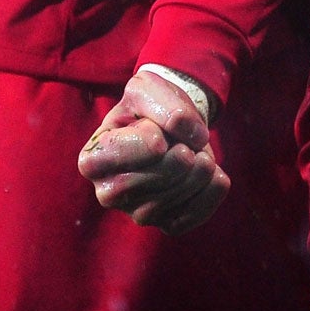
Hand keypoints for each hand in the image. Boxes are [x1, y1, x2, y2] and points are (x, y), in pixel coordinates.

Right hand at [78, 70, 230, 234]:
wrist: (172, 124)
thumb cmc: (150, 106)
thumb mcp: (148, 87)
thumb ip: (165, 104)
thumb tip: (194, 140)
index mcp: (93, 158)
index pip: (115, 153)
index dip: (147, 139)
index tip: (159, 132)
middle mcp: (108, 192)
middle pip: (141, 182)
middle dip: (175, 159)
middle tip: (188, 146)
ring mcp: (136, 212)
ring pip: (167, 202)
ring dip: (197, 173)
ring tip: (202, 154)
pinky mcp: (165, 223)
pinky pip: (190, 217)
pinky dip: (210, 193)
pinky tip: (215, 174)